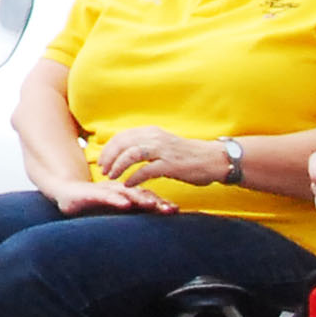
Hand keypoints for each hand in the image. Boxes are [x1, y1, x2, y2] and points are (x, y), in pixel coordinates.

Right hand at [50, 175, 180, 214]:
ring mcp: (105, 190)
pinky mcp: (91, 192)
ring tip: (152, 205)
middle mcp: (118, 190)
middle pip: (141, 194)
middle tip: (171, 209)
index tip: (176, 211)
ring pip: (126, 193)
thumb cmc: (90, 205)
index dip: (161, 204)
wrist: (64, 192)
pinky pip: (105, 195)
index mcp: (125, 195)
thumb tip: (152, 235)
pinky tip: (125, 203)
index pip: (147, 198)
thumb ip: (129, 217)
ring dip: (140, 198)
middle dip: (157, 202)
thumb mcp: (112, 213)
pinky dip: (116, 198)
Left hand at [95, 125, 224, 188]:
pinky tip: (128, 184)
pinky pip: (146, 170)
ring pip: (131, 154)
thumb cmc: (187, 155)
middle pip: (122, 143)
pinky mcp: (171, 165)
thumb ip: (146, 145)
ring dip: (118, 166)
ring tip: (111, 176)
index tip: (101, 160)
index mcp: (151, 132)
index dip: (108, 148)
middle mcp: (155, 137)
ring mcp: (163, 150)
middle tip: (102, 170)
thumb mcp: (163, 144)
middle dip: (109, 157)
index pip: (122, 136)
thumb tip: (125, 151)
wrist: (214, 159)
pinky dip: (133, 177)